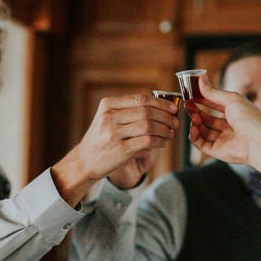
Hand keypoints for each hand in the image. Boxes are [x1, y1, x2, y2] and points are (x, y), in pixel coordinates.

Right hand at [52, 93, 178, 203]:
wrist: (85, 161)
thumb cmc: (102, 138)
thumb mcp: (108, 118)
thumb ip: (129, 111)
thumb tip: (162, 107)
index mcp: (108, 105)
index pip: (140, 99)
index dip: (160, 103)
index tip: (173, 108)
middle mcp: (109, 117)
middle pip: (146, 111)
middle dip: (166, 116)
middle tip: (175, 122)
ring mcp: (114, 133)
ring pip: (149, 126)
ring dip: (164, 129)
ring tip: (170, 132)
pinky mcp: (120, 149)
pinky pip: (148, 141)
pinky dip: (159, 141)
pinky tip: (163, 142)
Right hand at [186, 76, 260, 169]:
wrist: (257, 140)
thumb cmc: (249, 118)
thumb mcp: (231, 99)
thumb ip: (213, 92)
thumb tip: (201, 78)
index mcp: (234, 114)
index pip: (215, 106)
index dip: (203, 101)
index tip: (191, 96)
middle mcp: (229, 127)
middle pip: (208, 120)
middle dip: (197, 112)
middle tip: (187, 106)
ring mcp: (223, 140)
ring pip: (203, 131)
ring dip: (196, 123)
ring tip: (193, 117)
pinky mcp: (218, 151)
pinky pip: (202, 144)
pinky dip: (195, 137)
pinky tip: (193, 129)